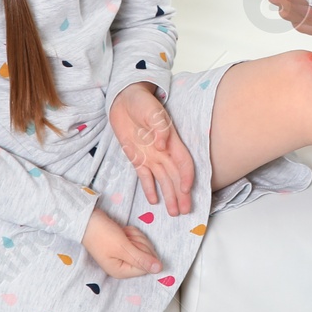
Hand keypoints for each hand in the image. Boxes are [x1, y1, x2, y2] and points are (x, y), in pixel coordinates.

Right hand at [82, 206, 161, 279]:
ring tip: (121, 234)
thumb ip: (142, 259)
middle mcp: (123, 266)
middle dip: (138, 242)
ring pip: (143, 245)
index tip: (131, 244)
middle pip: (146, 256)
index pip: (146, 267)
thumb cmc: (103, 234)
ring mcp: (124, 255)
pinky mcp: (124, 246)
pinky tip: (122, 231)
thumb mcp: (123, 247)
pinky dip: (131, 232)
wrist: (88, 219)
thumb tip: (159, 269)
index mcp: (121, 271)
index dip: (143, 252)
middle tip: (124, 237)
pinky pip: (137, 238)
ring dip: (135, 236)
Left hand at [108, 81, 193, 216]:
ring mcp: (151, 156)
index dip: (186, 176)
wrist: (124, 99)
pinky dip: (150, 189)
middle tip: (185, 211)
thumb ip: (158, 126)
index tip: (187, 189)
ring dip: (170, 196)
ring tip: (175, 212)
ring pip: (163, 180)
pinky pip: (145, 177)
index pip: (183, 161)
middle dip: (181, 194)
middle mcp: (163, 151)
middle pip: (175, 176)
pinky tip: (154, 201)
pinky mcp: (137, 159)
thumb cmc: (141, 101)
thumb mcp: (150, 110)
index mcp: (171, 139)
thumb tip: (163, 144)